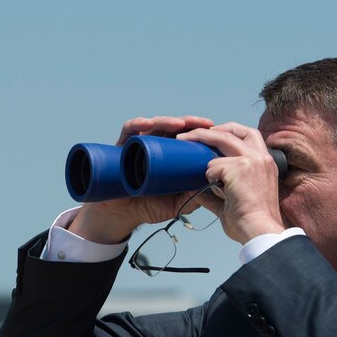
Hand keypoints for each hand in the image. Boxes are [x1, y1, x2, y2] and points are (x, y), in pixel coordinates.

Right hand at [68, 115, 215, 243]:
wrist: (121, 214)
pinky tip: (145, 124)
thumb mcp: (176, 203)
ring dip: (167, 121)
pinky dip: (136, 125)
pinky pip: (128, 131)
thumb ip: (192, 197)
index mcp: (169, 155)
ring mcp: (138, 145)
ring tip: (179, 124)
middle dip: (189, 123)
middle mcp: (155, 145)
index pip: (187, 137)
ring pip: (154, 125)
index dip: (200, 132)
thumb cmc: (148, 205)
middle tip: (203, 124)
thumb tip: (212, 187)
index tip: (215, 131)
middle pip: (173, 127)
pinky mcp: (121, 147)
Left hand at [176, 122, 285, 244]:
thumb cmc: (251, 222)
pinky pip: (212, 168)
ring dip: (205, 155)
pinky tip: (219, 193)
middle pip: (233, 132)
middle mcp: (262, 157)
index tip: (214, 135)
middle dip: (208, 131)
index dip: (230, 132)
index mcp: (265, 164)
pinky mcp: (240, 168)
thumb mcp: (236, 201)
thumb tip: (195, 187)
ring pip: (219, 147)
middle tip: (187, 135)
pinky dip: (209, 180)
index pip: (249, 136)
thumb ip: (217, 191)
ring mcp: (251, 161)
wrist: (259, 231)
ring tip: (197, 161)